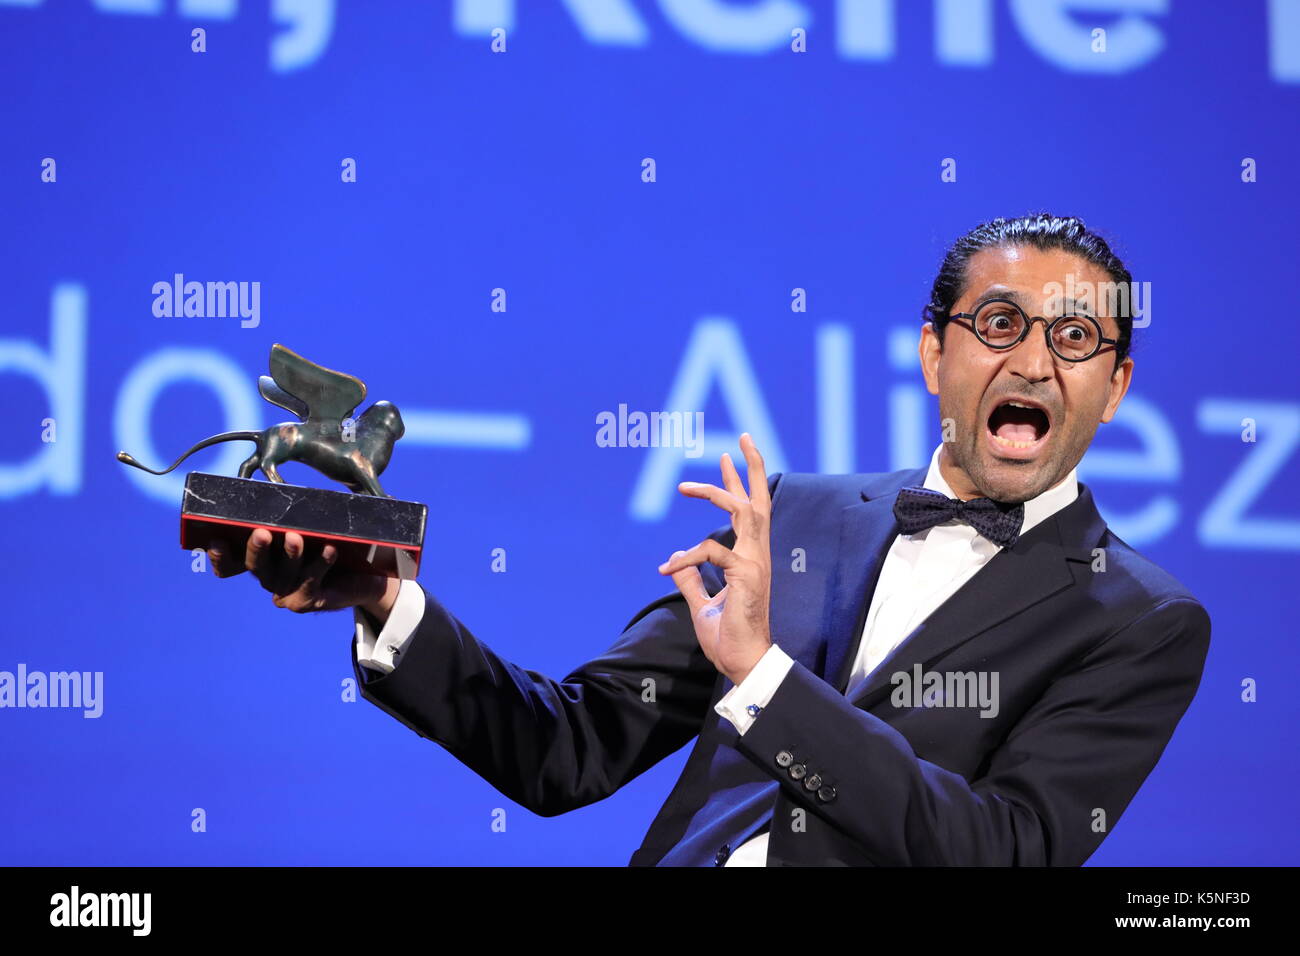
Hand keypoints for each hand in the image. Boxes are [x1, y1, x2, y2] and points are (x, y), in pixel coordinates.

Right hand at [207, 529, 399, 621]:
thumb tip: (290, 489)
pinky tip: (329, 550)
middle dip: (256, 548)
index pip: (230, 563)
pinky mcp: (307, 601)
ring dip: (290, 555)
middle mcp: (268, 577)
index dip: (220, 556)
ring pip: (283, 575)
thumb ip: (295, 514)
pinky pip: (310, 584)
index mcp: (261, 559)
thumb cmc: (330, 542)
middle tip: (261, 532)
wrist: (364, 575)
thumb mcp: (311, 525)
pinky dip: (319, 565)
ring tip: (296, 537)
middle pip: (255, 566)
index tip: (216, 540)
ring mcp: (286, 592)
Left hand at [659, 433, 771, 684]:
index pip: (751, 509)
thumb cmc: (729, 636)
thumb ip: (692, 579)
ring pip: (744, 511)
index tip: (728, 455)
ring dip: (717, 493)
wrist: (743, 663)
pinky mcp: (746, 575)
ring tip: (686, 486)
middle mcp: (758, 554)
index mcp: (751, 557)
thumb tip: (676, 560)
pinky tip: (669, 567)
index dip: (741, 481)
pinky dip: (687, 556)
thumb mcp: (702, 603)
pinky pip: (712, 552)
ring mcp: (755, 562)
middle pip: (761, 499)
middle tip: (743, 435)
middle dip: (753, 465)